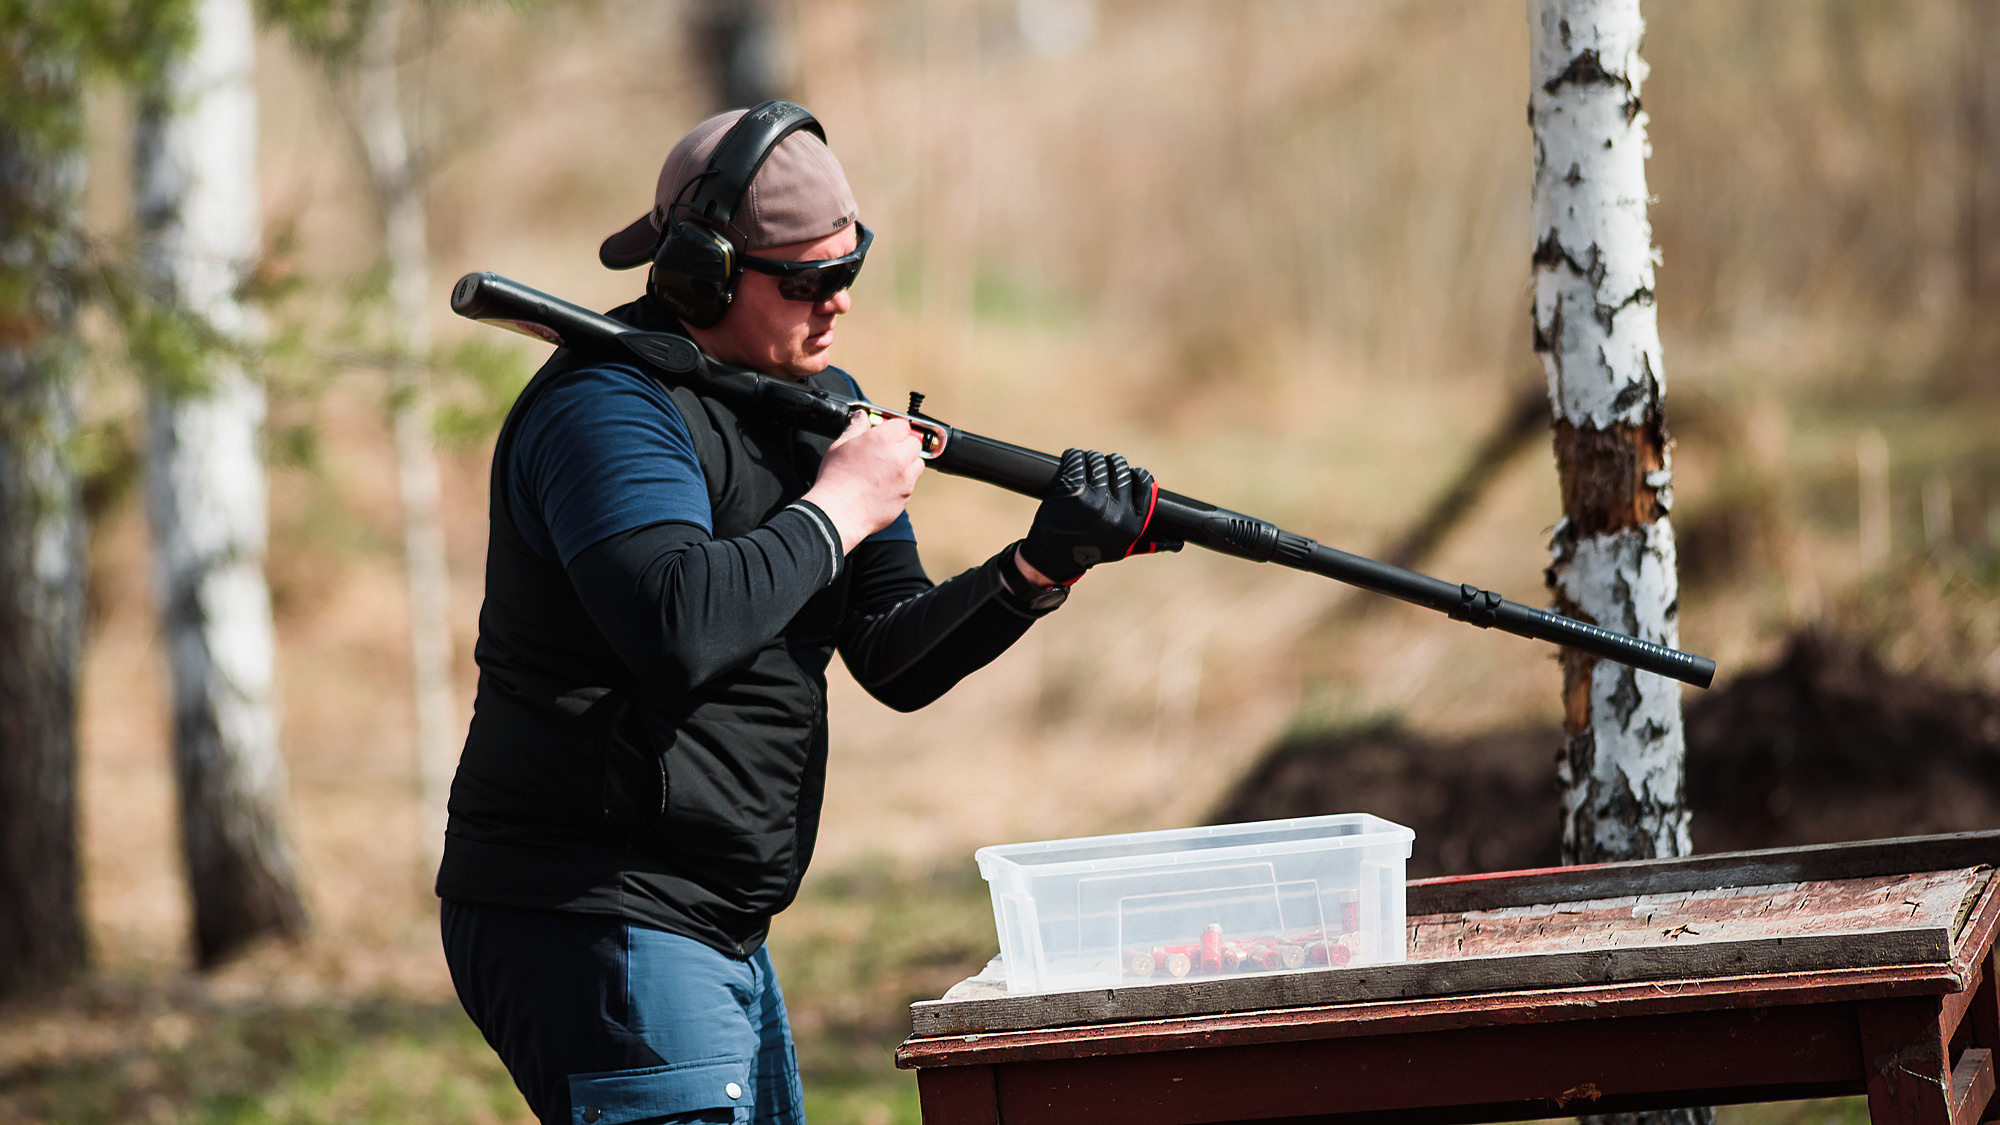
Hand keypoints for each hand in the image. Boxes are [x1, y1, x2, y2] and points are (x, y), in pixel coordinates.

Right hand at [804, 411, 923, 551]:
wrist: (838, 513)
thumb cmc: (836, 480)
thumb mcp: (840, 446)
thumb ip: (855, 428)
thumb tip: (861, 417)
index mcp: (883, 439)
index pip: (902, 425)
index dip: (893, 429)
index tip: (886, 434)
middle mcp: (898, 457)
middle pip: (914, 443)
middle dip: (902, 445)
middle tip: (886, 452)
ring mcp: (905, 478)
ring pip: (917, 463)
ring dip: (907, 463)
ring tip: (887, 469)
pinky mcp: (906, 496)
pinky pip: (911, 484)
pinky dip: (902, 482)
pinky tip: (884, 486)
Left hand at [1018, 449, 1180, 584]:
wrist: (1051, 559)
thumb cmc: (1089, 551)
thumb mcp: (1122, 549)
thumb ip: (1150, 542)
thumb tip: (1178, 542)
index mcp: (1134, 525)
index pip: (1145, 483)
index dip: (1134, 473)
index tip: (1124, 473)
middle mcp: (1118, 514)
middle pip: (1121, 468)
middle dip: (1110, 463)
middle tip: (1100, 466)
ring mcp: (1095, 502)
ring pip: (1098, 461)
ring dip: (1090, 458)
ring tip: (1084, 464)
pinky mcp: (1073, 492)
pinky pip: (1077, 460)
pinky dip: (1073, 456)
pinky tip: (1071, 460)